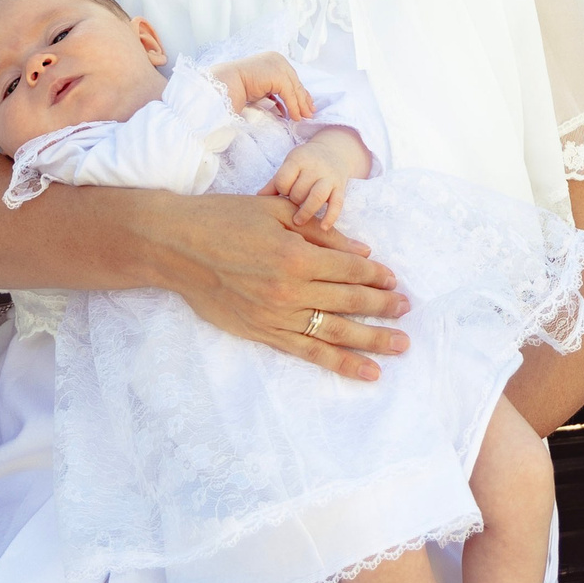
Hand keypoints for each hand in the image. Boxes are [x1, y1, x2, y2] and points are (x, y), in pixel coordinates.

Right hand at [142, 189, 409, 380]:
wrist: (176, 247)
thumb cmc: (224, 219)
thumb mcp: (275, 212)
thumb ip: (320, 233)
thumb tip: (361, 249)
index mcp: (296, 254)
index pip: (350, 268)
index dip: (376, 274)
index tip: (393, 280)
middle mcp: (291, 289)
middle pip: (350, 301)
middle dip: (383, 306)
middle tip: (407, 311)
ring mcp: (277, 315)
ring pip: (336, 332)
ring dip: (373, 339)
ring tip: (400, 345)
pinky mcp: (263, 333)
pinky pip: (308, 352)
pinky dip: (339, 363)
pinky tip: (366, 371)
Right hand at [209, 51, 315, 120]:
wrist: (226, 83)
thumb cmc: (238, 86)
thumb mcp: (262, 87)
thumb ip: (274, 91)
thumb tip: (286, 107)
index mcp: (274, 59)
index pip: (291, 77)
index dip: (299, 92)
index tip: (306, 104)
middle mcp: (278, 59)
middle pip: (295, 82)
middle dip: (303, 99)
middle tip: (309, 112)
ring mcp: (279, 65)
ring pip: (294, 88)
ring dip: (300, 105)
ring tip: (304, 117)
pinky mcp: (279, 76)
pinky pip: (290, 94)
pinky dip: (293, 107)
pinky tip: (294, 117)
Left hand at [269, 153, 345, 226]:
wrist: (334, 151)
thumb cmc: (305, 163)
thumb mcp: (290, 166)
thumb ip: (275, 182)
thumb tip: (258, 199)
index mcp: (298, 159)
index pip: (283, 179)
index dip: (281, 190)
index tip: (284, 192)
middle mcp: (314, 167)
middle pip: (299, 190)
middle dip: (294, 201)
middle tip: (293, 203)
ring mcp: (329, 177)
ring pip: (316, 196)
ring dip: (306, 212)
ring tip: (298, 222)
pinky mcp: (340, 188)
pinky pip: (337, 204)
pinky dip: (330, 217)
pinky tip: (323, 228)